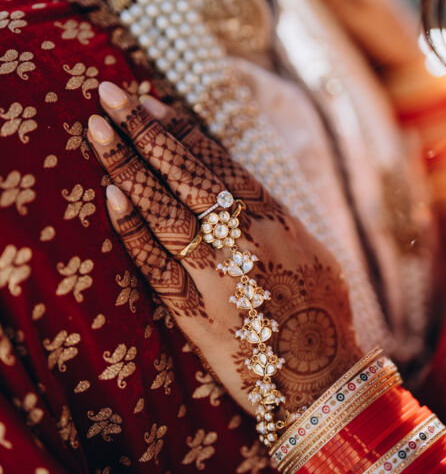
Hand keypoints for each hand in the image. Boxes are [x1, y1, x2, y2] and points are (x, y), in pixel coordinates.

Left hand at [87, 82, 361, 416]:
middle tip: (109, 94)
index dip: (179, 128)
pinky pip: (155, 264)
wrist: (318, 380)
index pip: (217, 162)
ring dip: (127, 168)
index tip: (149, 99)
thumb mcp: (308, 247)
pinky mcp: (194, 313)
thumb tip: (226, 178)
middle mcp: (243, 241)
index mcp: (274, 220)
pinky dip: (132, 230)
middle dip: (143, 130)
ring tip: (97, 131)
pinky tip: (110, 196)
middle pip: (184, 176)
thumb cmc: (320, 309)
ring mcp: (215, 276)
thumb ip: (267, 211)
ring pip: (163, 212)